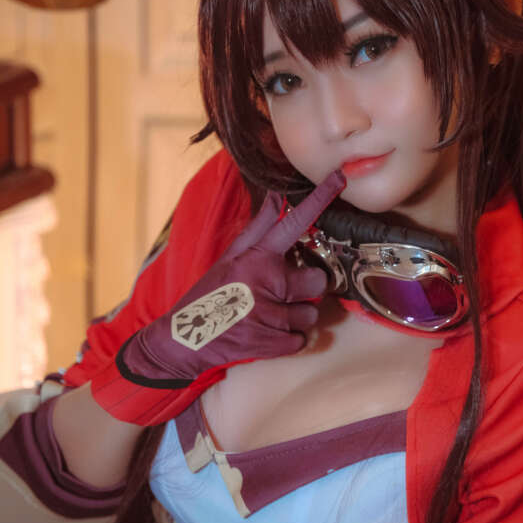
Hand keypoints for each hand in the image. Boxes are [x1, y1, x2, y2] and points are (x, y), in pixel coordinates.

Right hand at [116, 169, 345, 388]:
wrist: (183, 340)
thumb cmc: (210, 294)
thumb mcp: (230, 257)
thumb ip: (259, 229)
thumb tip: (276, 195)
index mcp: (257, 257)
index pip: (294, 222)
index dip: (319, 199)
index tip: (339, 178)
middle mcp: (265, 281)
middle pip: (318, 280)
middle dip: (306, 289)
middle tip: (284, 293)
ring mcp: (269, 314)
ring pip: (312, 314)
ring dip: (297, 318)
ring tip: (271, 316)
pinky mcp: (270, 343)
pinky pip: (303, 340)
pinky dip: (289, 341)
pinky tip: (268, 334)